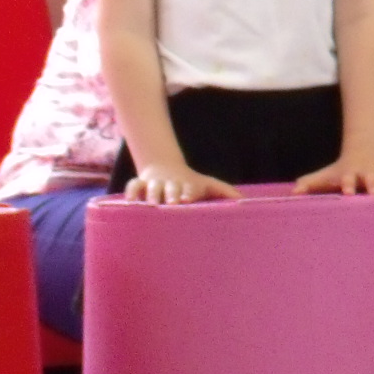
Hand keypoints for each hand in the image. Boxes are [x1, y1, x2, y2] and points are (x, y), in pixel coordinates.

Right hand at [126, 161, 240, 204]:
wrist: (167, 168)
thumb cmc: (191, 184)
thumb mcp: (209, 186)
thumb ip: (225, 192)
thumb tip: (244, 201)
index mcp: (188, 185)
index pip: (189, 188)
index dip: (188, 192)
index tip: (188, 199)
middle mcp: (171, 183)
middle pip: (170, 187)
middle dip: (171, 193)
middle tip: (172, 203)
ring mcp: (155, 183)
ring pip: (151, 186)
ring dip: (151, 194)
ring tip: (151, 204)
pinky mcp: (141, 183)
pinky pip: (133, 185)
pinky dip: (131, 191)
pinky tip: (130, 201)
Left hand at [294, 151, 373, 195]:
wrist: (363, 151)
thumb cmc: (342, 170)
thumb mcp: (327, 174)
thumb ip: (311, 182)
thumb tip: (293, 192)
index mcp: (352, 174)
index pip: (349, 179)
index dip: (348, 185)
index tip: (348, 193)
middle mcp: (369, 173)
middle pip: (372, 178)